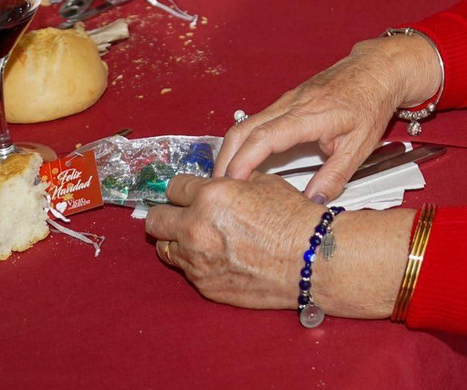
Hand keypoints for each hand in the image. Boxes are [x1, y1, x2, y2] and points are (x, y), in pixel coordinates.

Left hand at [145, 173, 318, 308]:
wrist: (310, 259)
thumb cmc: (293, 220)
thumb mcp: (263, 183)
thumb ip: (231, 181)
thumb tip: (217, 181)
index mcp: (210, 195)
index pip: (174, 187)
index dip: (183, 188)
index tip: (188, 192)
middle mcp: (196, 227)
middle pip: (155, 219)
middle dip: (166, 213)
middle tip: (179, 213)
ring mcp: (197, 260)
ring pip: (164, 247)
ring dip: (177, 239)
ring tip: (198, 237)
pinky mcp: (204, 285)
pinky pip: (185, 269)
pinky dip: (195, 261)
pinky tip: (216, 256)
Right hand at [213, 36, 440, 199]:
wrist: (375, 70)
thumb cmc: (370, 104)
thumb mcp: (360, 146)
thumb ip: (335, 176)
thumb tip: (313, 202)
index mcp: (308, 115)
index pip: (265, 137)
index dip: (244, 161)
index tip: (231, 183)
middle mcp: (290, 104)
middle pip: (243, 129)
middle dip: (225, 159)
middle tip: (217, 189)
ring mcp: (285, 101)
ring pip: (245, 124)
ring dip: (230, 151)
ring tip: (224, 180)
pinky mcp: (286, 102)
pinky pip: (255, 121)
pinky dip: (242, 142)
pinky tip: (243, 162)